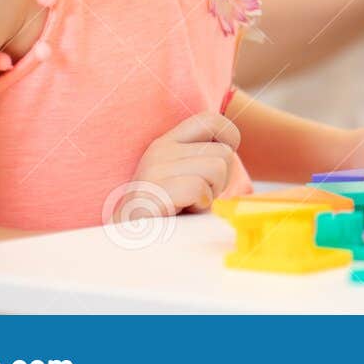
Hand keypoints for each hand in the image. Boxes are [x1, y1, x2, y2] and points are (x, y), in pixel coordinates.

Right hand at [124, 111, 241, 214]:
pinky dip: (198, 204)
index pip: (212, 120)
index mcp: (168, 142)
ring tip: (188, 205)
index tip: (218, 168)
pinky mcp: (152, 190)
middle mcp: (160, 149)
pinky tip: (180, 213)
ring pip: (217, 168)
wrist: (130, 244)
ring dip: (211, 193)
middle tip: (198, 197)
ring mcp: (154, 168)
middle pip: (224, 152)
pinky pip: (199, 188)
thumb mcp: (188, 178)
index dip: (229, 141)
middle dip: (221, 180)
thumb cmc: (168, 215)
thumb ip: (206, 161)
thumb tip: (232, 152)